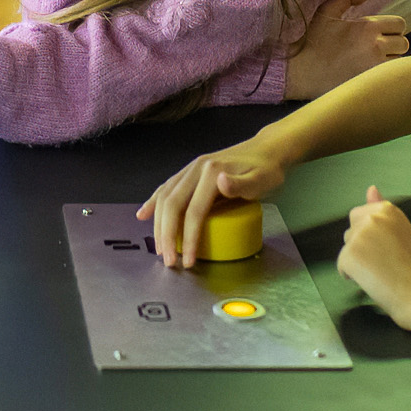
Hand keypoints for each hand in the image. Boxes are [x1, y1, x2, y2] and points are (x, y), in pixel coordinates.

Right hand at [136, 136, 291, 268]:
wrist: (267, 150)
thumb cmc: (267, 169)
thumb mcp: (261, 179)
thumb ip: (241, 184)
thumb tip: (220, 181)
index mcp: (211, 172)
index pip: (194, 211)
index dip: (189, 238)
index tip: (189, 260)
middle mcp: (196, 168)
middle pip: (173, 204)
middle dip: (167, 235)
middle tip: (169, 261)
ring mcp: (191, 169)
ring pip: (166, 197)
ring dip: (159, 224)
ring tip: (160, 248)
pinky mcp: (190, 172)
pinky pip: (166, 188)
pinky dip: (154, 202)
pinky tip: (144, 214)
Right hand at [285, 0, 407, 99]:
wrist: (302, 72)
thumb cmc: (314, 41)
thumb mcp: (326, 12)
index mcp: (367, 27)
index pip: (399, 24)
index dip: (392, 28)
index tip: (381, 33)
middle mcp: (375, 46)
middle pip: (403, 43)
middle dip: (393, 44)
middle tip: (378, 48)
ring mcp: (375, 67)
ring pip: (399, 61)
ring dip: (391, 60)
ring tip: (374, 62)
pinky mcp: (372, 83)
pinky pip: (392, 77)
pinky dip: (386, 74)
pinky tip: (373, 75)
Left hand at [337, 186, 410, 328]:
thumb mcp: (402, 230)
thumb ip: (382, 209)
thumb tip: (371, 188)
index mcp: (387, 209)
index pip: (361, 216)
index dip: (372, 237)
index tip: (387, 250)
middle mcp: (371, 217)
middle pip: (351, 231)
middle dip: (361, 246)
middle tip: (385, 263)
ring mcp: (359, 235)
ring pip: (346, 248)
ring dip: (357, 261)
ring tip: (381, 273)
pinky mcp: (350, 255)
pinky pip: (341, 266)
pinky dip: (352, 277)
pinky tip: (373, 282)